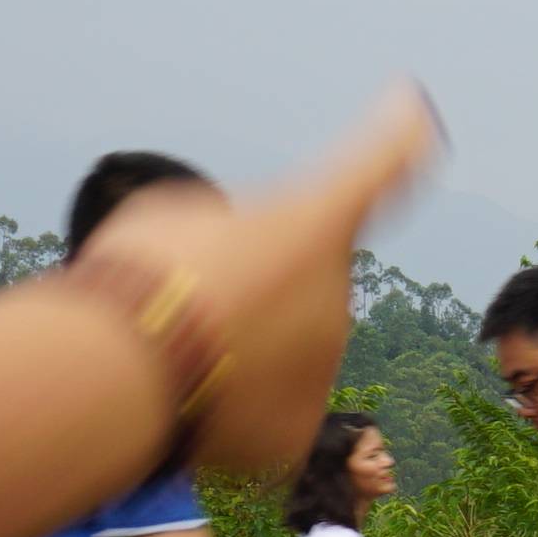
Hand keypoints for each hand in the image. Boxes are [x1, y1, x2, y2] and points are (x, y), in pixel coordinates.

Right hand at [72, 83, 440, 475]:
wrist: (120, 370)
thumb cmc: (136, 275)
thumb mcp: (173, 218)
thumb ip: (224, 229)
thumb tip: (230, 254)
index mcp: (316, 220)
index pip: (380, 168)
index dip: (401, 137)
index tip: (417, 109)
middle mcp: (338, 292)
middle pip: (299, 290)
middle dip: (254, 295)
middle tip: (187, 303)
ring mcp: (324, 364)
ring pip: (281, 354)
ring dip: (237, 352)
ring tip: (177, 354)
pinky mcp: (298, 426)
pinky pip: (262, 411)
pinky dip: (226, 408)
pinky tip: (185, 398)